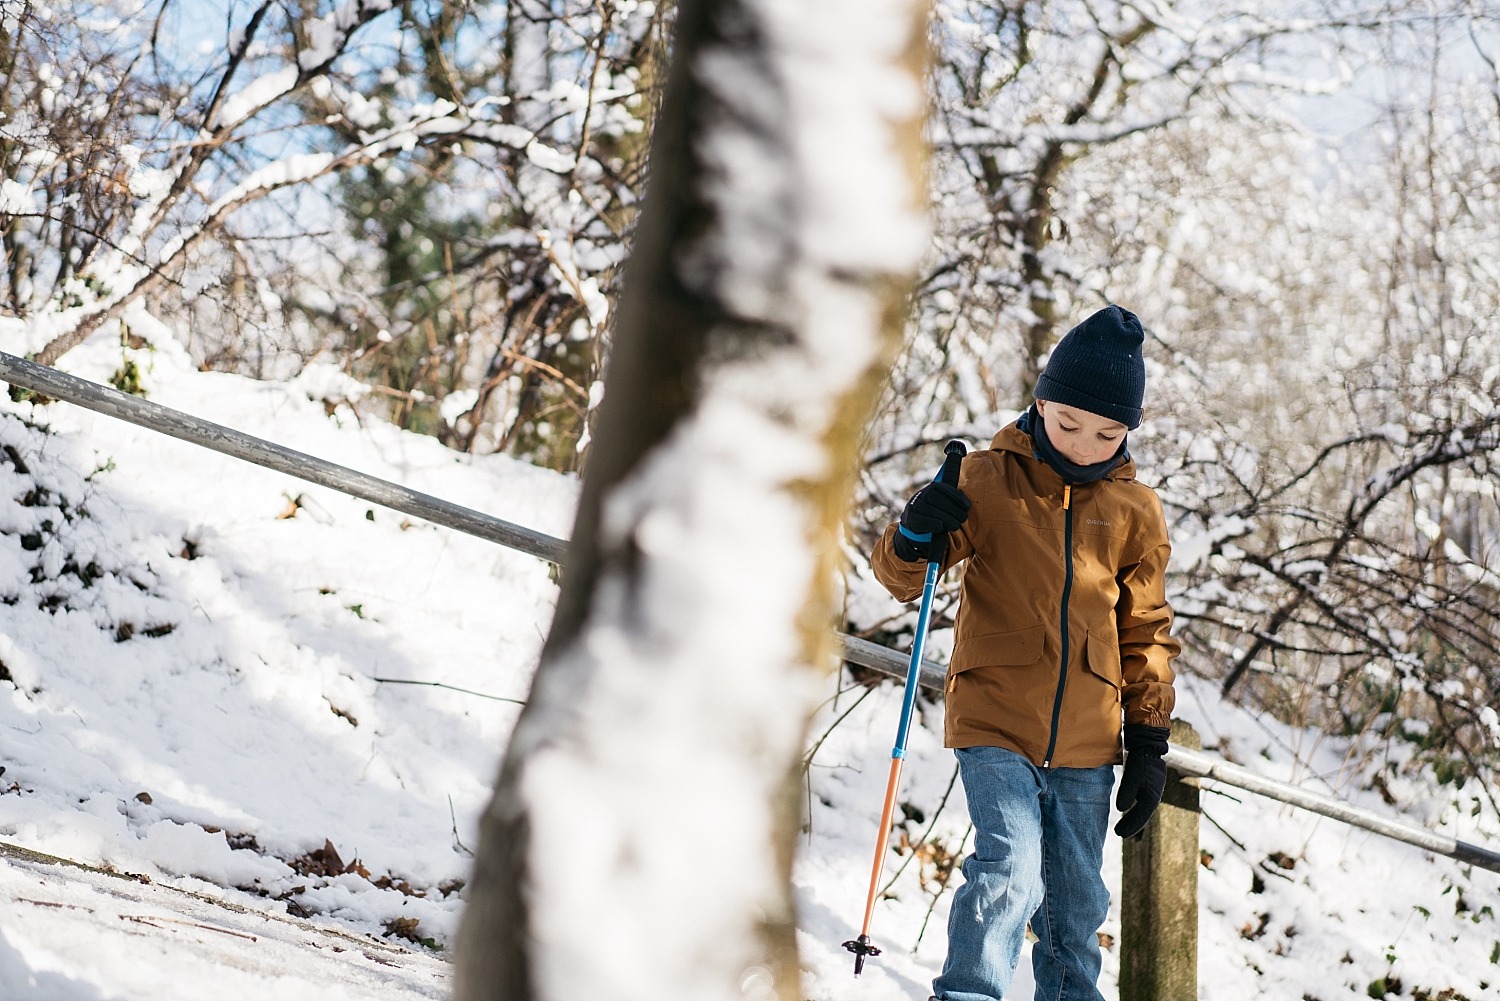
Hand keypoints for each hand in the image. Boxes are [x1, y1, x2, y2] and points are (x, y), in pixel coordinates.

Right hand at [894, 481, 969, 560]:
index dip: (958, 497)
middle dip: (954, 510)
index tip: (968, 507)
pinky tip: (941, 527)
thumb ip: (954, 493)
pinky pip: (921, 520)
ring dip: (947, 519)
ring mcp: (914, 507)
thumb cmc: (938, 511)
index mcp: (933, 487)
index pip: (944, 488)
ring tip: (955, 526)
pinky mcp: (911, 519)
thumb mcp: (946, 500)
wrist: (917, 524)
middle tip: (963, 519)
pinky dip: (932, 524)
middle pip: (938, 500)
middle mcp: (922, 495)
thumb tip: (962, 480)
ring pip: (931, 510)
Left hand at [1114, 724, 1170, 838]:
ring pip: (1143, 808)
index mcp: (1152, 795)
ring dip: (1134, 818)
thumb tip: (1121, 809)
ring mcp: (1153, 789)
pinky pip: (1142, 801)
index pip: (1141, 816)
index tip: (1119, 834)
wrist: (1148, 744)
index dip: (1130, 826)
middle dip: (1132, 825)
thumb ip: (1127, 791)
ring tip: (1124, 827)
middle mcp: (1154, 794)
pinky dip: (1135, 808)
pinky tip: (1128, 810)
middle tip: (1120, 833)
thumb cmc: (1140, 759)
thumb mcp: (1132, 775)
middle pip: (1143, 814)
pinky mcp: (1149, 783)